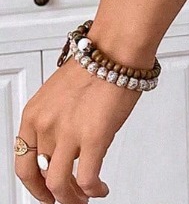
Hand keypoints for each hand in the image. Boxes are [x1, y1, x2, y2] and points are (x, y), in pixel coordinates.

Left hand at [14, 58, 141, 203]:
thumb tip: (73, 141)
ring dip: (73, 198)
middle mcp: (46, 126)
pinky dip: (93, 190)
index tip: (42, 191)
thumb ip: (60, 119)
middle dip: (56, 192)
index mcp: (34, 114)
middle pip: (44, 174)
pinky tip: (100, 189)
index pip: (23, 161)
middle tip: (66, 199)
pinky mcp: (93, 138)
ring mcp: (68, 134)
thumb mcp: (63, 91)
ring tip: (84, 199)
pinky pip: (87, 178)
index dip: (32, 183)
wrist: (118, 46)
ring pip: (61, 184)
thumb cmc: (99, 60)